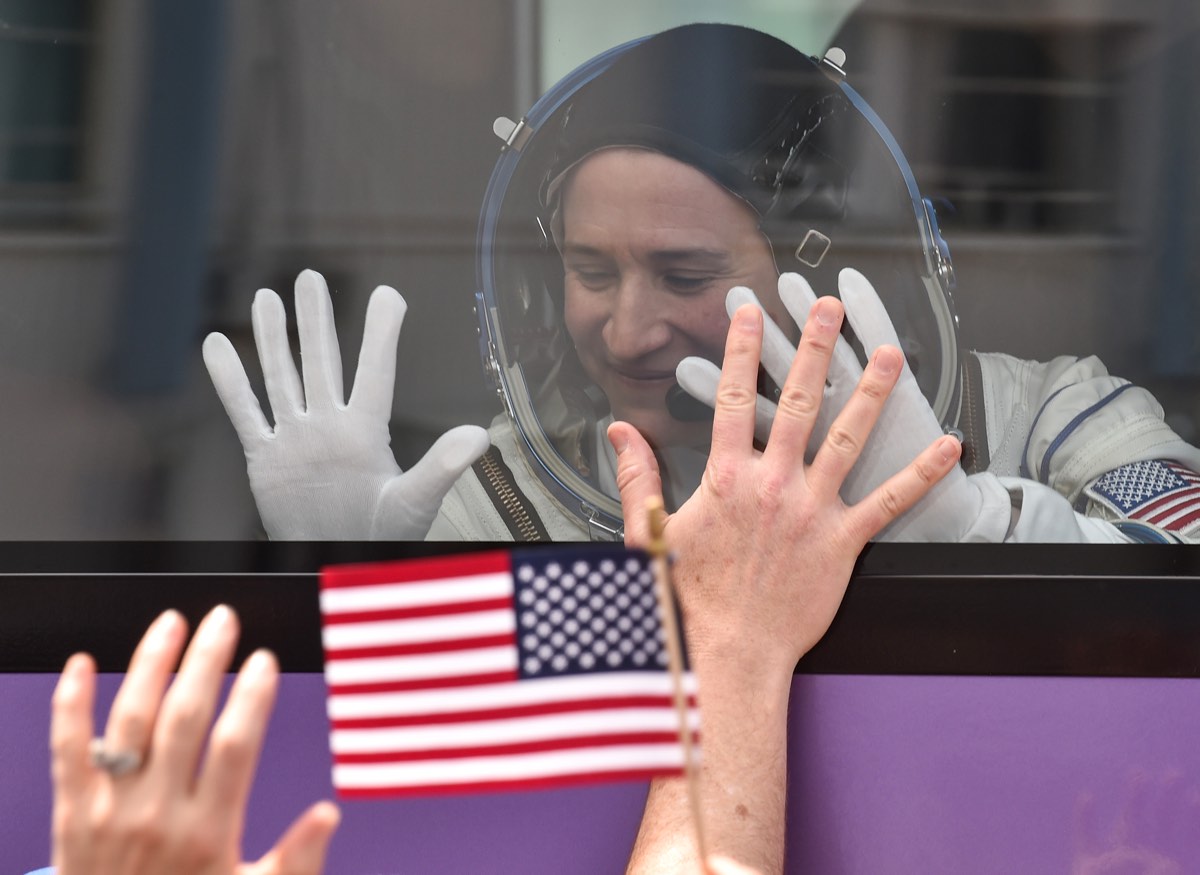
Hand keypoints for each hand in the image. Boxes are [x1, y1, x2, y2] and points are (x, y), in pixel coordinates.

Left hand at [50, 607, 338, 874]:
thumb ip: (296, 859)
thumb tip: (329, 813)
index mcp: (207, 833)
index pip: (234, 748)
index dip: (252, 698)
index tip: (264, 660)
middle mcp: (157, 814)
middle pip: (183, 718)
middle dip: (206, 660)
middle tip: (223, 619)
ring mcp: (109, 810)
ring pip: (130, 721)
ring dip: (151, 664)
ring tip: (172, 623)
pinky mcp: (71, 812)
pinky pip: (67, 749)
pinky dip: (69, 703)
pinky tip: (81, 663)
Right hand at [203, 269, 488, 538]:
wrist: (337, 565)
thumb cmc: (382, 538)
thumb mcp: (415, 501)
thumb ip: (442, 466)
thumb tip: (480, 436)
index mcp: (367, 431)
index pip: (374, 371)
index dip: (380, 333)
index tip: (389, 294)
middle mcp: (330, 425)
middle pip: (320, 361)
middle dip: (314, 320)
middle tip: (311, 277)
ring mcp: (296, 438)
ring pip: (281, 377)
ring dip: (273, 338)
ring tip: (267, 296)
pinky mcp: (266, 458)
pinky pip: (245, 413)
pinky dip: (230, 381)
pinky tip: (217, 345)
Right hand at [615, 295, 959, 670]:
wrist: (729, 652)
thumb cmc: (688, 598)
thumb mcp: (649, 533)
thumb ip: (638, 477)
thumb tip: (620, 432)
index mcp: (726, 479)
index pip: (733, 399)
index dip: (741, 351)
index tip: (749, 312)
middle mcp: (773, 485)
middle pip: (798, 403)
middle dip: (814, 350)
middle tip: (830, 310)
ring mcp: (812, 511)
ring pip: (847, 439)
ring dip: (871, 393)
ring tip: (890, 354)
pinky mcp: (842, 544)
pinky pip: (888, 502)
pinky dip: (920, 474)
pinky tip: (947, 447)